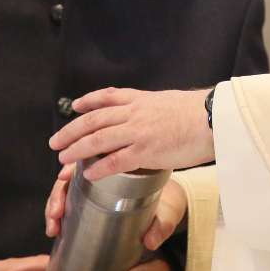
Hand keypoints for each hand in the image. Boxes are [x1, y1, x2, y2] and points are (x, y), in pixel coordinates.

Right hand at [45, 168, 187, 253]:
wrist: (173, 206)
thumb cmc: (168, 204)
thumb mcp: (167, 213)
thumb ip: (161, 227)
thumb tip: (149, 242)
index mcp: (122, 167)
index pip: (89, 161)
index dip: (71, 171)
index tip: (63, 182)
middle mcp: (106, 173)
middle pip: (72, 176)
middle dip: (57, 195)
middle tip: (55, 214)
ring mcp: (98, 186)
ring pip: (67, 188)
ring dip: (54, 205)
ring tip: (53, 227)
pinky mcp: (94, 198)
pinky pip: (71, 200)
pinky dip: (59, 212)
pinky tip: (55, 229)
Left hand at [48, 87, 214, 180]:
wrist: (214, 118)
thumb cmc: (200, 112)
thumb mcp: (172, 101)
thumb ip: (156, 109)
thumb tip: (155, 116)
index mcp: (142, 99)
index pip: (108, 96)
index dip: (89, 101)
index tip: (75, 106)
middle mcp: (135, 113)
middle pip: (94, 120)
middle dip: (71, 131)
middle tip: (55, 141)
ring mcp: (138, 132)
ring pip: (98, 140)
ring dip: (76, 149)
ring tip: (62, 159)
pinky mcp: (146, 151)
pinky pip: (115, 160)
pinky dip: (99, 167)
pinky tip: (88, 174)